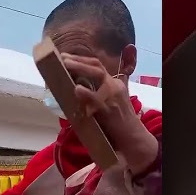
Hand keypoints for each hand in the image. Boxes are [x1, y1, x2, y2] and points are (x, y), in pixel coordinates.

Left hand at [60, 54, 158, 174]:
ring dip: (81, 69)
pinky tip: (77, 89)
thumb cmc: (117, 122)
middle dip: (79, 61)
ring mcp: (113, 96)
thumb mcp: (108, 103)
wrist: (132, 138)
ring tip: (66, 66)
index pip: (98, 65)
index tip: (66, 57)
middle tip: (63, 58)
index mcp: (114, 83)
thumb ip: (95, 94)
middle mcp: (114, 86)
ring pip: (98, 76)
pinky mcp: (110, 109)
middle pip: (97, 67)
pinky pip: (97, 99)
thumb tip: (74, 88)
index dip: (81, 59)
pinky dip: (87, 93)